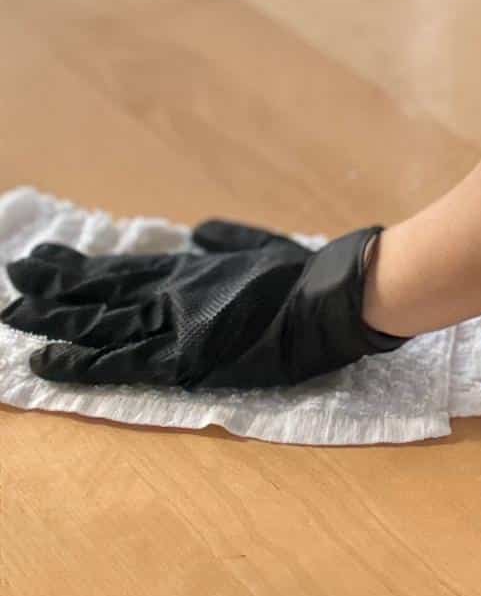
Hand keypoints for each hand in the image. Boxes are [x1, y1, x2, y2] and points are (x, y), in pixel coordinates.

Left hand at [1, 219, 407, 389]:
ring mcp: (177, 325)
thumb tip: (201, 233)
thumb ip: (227, 241)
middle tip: (11, 281)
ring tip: (12, 318)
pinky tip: (49, 362)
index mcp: (190, 272)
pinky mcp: (187, 358)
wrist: (333, 297)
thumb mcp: (261, 247)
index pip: (120, 270)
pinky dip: (83, 362)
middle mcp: (173, 294)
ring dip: (54, 322)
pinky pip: (122, 362)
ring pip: (100, 324)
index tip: (40, 259)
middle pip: (99, 293)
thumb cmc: (306, 274)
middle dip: (51, 291)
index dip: (76, 268)